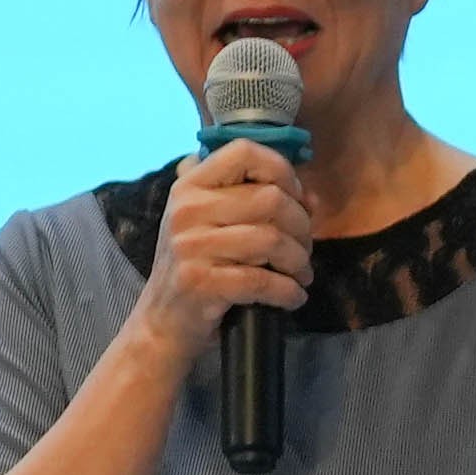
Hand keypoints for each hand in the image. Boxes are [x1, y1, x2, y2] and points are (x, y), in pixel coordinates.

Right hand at [136, 141, 314, 362]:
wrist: (163, 323)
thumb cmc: (198, 268)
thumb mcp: (214, 225)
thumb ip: (258, 203)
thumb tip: (312, 199)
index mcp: (190, 186)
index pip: (244, 152)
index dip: (282, 171)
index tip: (294, 200)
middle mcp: (187, 210)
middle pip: (271, 199)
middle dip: (301, 227)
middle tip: (303, 250)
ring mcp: (191, 246)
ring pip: (272, 240)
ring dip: (298, 262)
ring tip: (300, 275)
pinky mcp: (200, 283)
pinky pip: (262, 280)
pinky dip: (288, 291)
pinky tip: (293, 297)